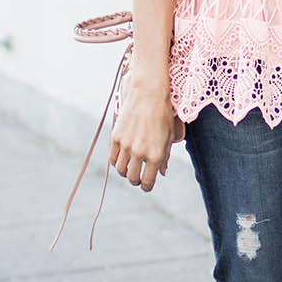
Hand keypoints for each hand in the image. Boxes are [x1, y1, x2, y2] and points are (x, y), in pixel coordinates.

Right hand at [109, 75, 177, 192]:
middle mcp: (140, 153)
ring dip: (125, 172)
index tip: (146, 185)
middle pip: (132, 178)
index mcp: (156, 155)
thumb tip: (162, 173)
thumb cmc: (163, 115)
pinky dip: (116, 162)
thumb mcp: (169, 137)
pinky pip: (112, 158)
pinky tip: (122, 158)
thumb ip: (165, 157)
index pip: (147, 182)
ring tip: (130, 168)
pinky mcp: (116, 137)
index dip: (146, 186)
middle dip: (136, 180)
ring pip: (121, 170)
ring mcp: (126, 145)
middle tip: (138, 177)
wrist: (149, 94)